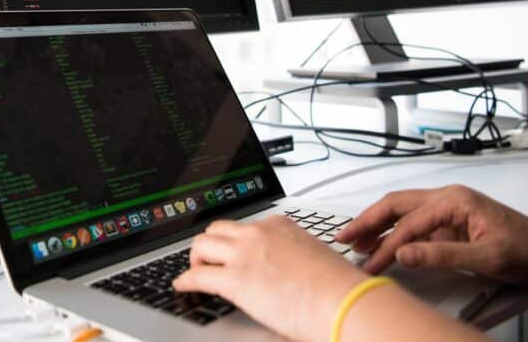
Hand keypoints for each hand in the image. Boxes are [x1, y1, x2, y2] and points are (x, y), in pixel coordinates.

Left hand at [173, 216, 366, 341]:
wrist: (344, 301)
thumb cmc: (340, 288)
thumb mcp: (315, 259)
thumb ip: (297, 259)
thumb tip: (293, 274)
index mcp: (280, 226)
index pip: (247, 226)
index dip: (236, 242)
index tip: (234, 251)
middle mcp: (259, 234)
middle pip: (217, 230)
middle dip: (210, 245)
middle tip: (208, 261)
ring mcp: (244, 254)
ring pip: (201, 245)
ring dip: (195, 259)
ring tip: (196, 273)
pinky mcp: (235, 280)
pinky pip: (197, 276)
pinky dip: (185, 281)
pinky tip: (183, 287)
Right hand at [335, 185, 527, 283]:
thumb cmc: (527, 248)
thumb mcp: (487, 257)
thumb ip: (442, 255)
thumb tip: (405, 254)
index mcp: (455, 200)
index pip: (410, 223)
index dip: (386, 246)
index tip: (371, 264)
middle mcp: (447, 199)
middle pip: (396, 205)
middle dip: (367, 221)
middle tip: (344, 238)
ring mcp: (447, 210)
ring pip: (401, 211)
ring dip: (376, 225)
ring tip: (354, 241)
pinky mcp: (448, 224)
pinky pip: (412, 224)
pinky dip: (392, 234)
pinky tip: (381, 245)